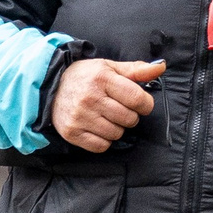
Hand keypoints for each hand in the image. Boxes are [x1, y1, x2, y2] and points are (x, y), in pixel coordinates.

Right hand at [51, 58, 165, 152]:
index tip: (141, 103)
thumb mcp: (109, 68)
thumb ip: (136, 70)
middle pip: (129, 119)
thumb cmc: (85, 77)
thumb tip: (161, 67)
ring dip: (116, 128)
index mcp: (101, 78)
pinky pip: (102, 146)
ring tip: (106, 116)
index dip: (145, 104)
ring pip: (117, 134)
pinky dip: (103, 140)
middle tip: (118, 108)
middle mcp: (90, 98)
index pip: (137, 99)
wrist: (51, 87)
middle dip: (129, 115)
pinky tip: (96, 127)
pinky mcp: (72, 132)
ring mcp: (80, 117)